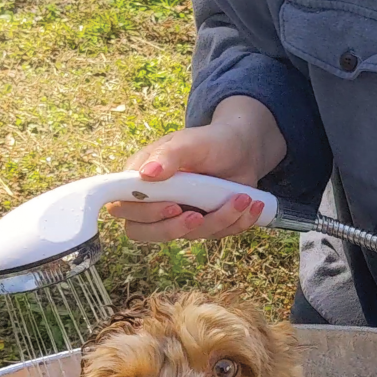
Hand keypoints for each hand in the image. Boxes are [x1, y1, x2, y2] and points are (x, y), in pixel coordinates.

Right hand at [109, 95, 285, 242]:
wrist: (242, 149)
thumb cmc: (210, 141)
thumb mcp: (190, 143)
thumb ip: (168, 156)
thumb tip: (146, 174)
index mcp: (141, 179)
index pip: (123, 208)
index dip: (143, 214)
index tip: (172, 206)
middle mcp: (155, 201)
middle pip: (143, 233)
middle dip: (173, 230)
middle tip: (197, 216)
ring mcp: (179, 216)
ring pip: (188, 236)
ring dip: (219, 220)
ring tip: (241, 198)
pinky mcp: (204, 224)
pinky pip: (216, 234)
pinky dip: (237, 222)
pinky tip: (252, 204)